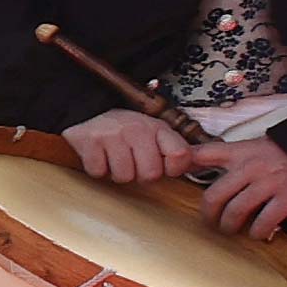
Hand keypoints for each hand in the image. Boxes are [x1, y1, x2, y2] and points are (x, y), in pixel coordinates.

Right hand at [65, 108, 192, 183]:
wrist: (87, 110)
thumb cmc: (124, 128)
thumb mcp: (154, 133)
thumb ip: (175, 150)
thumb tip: (199, 167)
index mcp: (157, 128)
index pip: (181, 156)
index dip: (173, 169)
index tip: (164, 166)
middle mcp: (137, 129)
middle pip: (150, 174)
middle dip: (140, 175)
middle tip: (132, 162)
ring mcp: (113, 135)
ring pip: (124, 176)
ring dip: (117, 173)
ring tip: (114, 158)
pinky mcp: (89, 141)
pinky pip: (99, 172)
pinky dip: (98, 169)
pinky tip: (100, 156)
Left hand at [183, 139, 286, 240]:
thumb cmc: (286, 153)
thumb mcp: (255, 147)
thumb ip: (231, 157)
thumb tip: (198, 165)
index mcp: (240, 152)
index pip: (203, 154)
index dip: (183, 165)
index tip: (172, 177)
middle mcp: (250, 167)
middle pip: (214, 195)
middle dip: (208, 215)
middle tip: (210, 222)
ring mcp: (269, 182)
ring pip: (236, 211)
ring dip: (230, 226)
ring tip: (231, 230)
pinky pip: (265, 221)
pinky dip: (258, 232)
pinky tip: (259, 233)